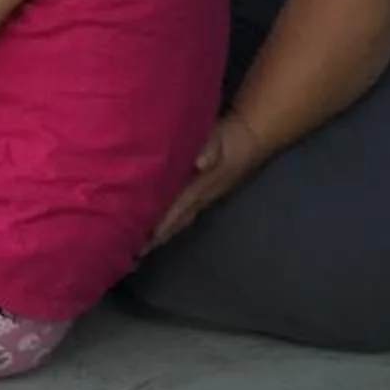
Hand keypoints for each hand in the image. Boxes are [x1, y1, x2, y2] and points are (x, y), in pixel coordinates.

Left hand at [149, 111, 266, 249]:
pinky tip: (157, 226)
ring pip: (180, 219)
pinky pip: (184, 212)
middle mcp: (203, 196)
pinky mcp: (205, 192)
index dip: (162, 224)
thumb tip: (199, 163)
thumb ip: (209, 148)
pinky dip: (170, 221)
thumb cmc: (232, 137)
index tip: (145, 240)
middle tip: (135, 253)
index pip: (179, 208)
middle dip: (158, 238)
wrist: (253, 136)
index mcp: (202, 184)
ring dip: (163, 233)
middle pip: (178, 221)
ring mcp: (205, 196)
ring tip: (142, 245)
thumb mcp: (219, 138)